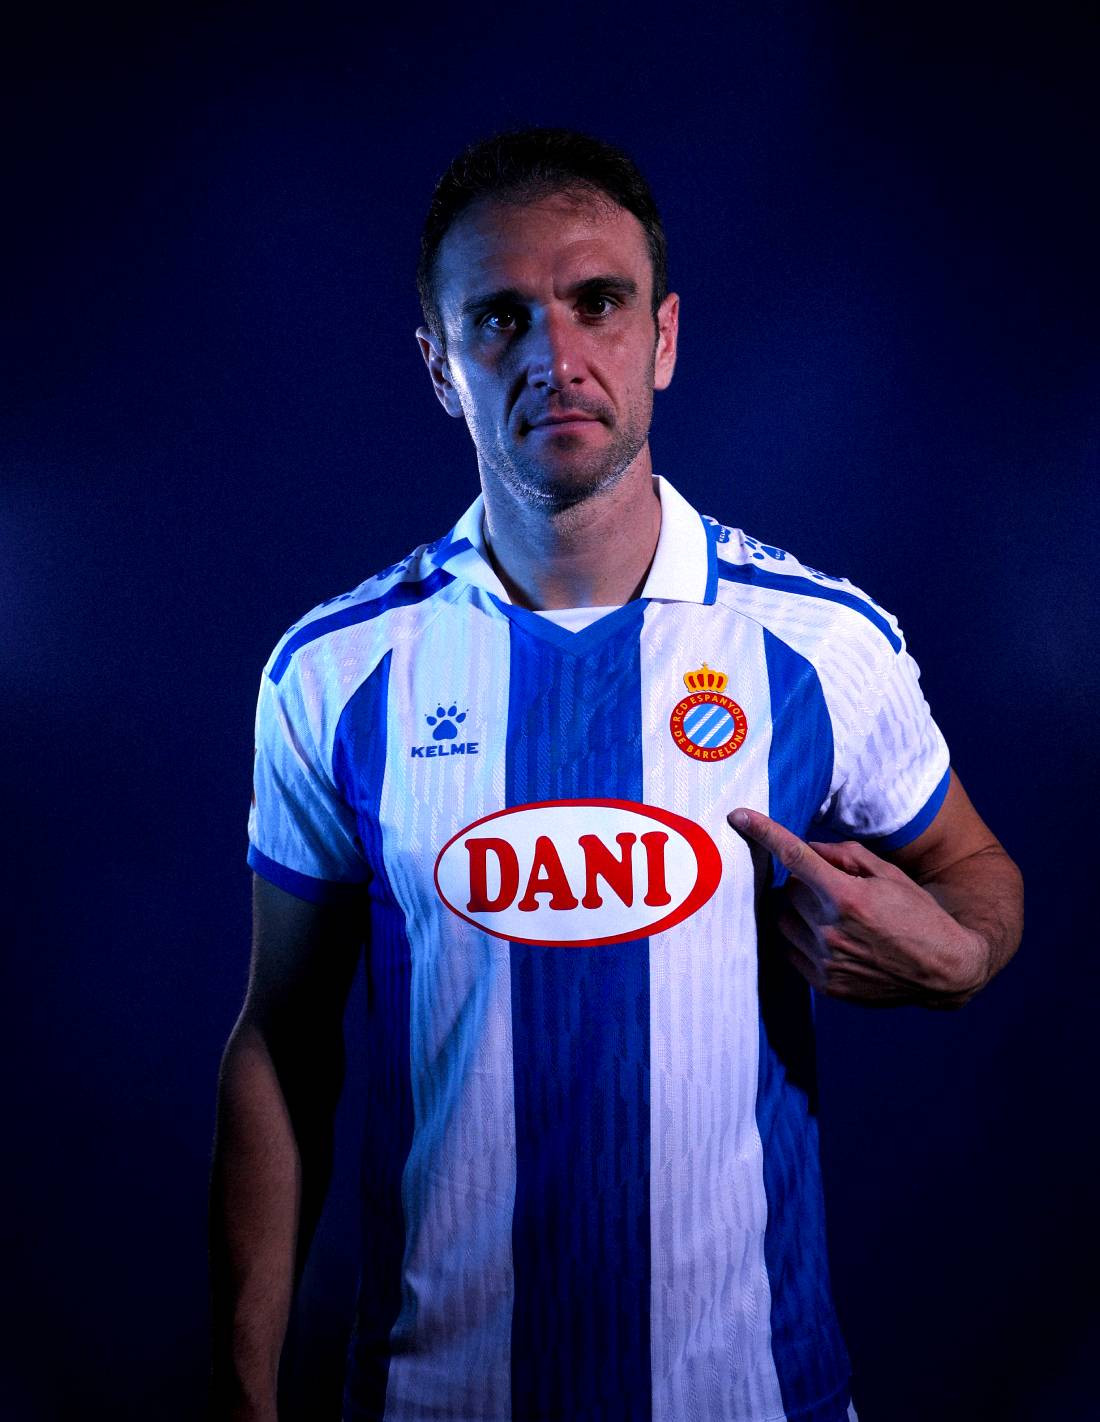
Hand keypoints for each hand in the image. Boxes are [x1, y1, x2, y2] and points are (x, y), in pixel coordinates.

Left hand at [727, 808, 986, 1007]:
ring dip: (798, 910)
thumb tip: (805, 848)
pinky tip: (830, 936)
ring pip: (783, 919)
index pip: (794, 856)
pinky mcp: (825, 983)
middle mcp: (831, 930)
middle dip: (804, 883)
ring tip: (832, 914)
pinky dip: (801, 936)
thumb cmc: (919, 914)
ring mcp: (825, 960)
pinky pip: (789, 949)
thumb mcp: (888, 874)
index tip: (738, 816)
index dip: (763, 832)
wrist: (944, 969)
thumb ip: (844, 855)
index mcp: (847, 897)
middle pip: (788, 890)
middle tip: (833, 889)